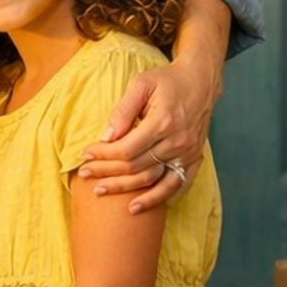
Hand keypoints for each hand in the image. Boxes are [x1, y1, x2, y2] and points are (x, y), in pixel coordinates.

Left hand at [78, 55, 220, 211]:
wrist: (201, 81)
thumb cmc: (167, 80)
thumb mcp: (141, 84)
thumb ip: (123, 110)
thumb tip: (106, 136)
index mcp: (163, 122)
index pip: (126, 149)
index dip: (103, 155)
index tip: (85, 154)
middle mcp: (177, 141)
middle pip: (136, 167)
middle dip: (107, 172)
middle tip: (85, 174)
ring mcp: (188, 153)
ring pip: (153, 180)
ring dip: (126, 189)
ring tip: (101, 191)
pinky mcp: (195, 158)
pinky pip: (177, 184)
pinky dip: (158, 198)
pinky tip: (138, 206)